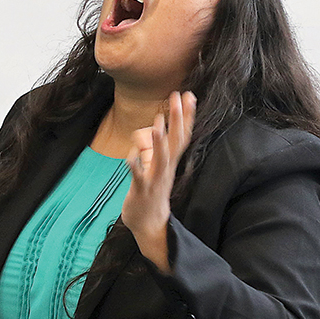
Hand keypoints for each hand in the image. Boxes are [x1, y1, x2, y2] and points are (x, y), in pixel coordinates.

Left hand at [122, 91, 196, 272]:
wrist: (149, 224)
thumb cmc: (151, 191)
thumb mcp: (155, 165)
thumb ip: (155, 146)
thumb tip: (155, 126)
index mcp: (170, 162)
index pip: (182, 135)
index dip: (186, 115)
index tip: (189, 94)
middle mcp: (166, 168)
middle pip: (176, 141)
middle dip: (177, 118)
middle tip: (178, 96)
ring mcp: (155, 180)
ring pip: (160, 159)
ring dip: (159, 142)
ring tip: (157, 123)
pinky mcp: (142, 191)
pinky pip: (139, 177)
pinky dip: (135, 167)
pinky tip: (130, 157)